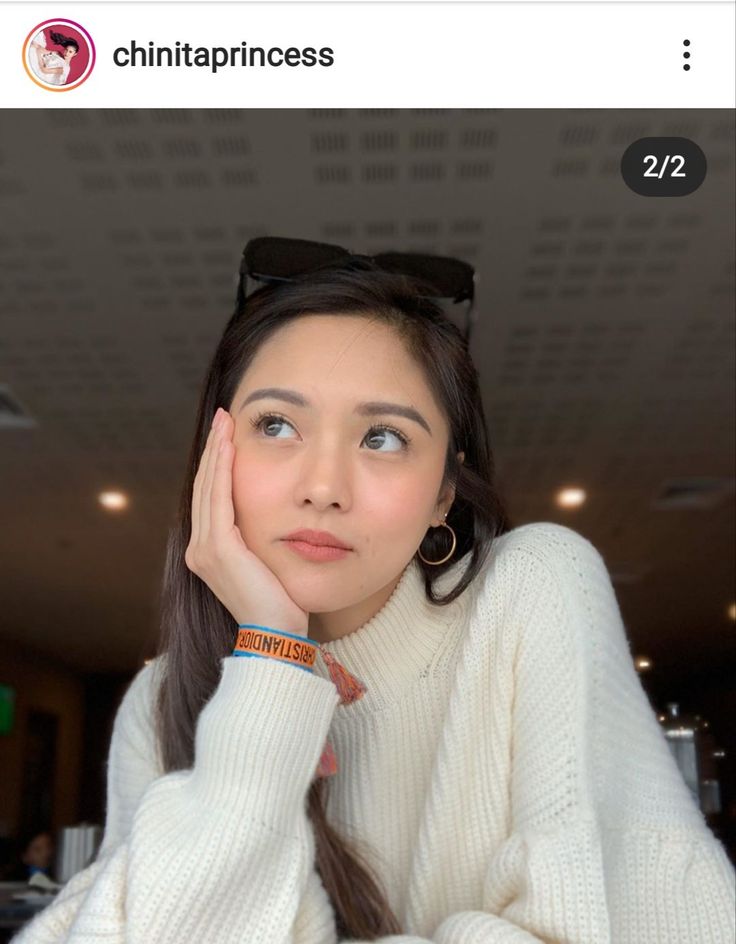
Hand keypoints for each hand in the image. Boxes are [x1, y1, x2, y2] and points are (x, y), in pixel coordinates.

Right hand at [185, 407, 309, 635]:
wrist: (274, 635)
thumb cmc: (278, 604)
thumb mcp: (265, 563)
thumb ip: (258, 540)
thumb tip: (271, 517)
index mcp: (207, 552)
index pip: (210, 497)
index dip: (215, 464)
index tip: (226, 435)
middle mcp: (198, 549)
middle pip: (204, 486)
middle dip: (214, 449)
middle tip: (222, 417)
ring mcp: (204, 549)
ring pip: (208, 487)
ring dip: (217, 452)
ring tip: (225, 423)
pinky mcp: (218, 549)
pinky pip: (218, 499)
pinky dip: (222, 470)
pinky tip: (230, 447)